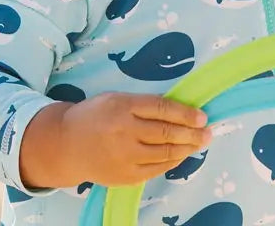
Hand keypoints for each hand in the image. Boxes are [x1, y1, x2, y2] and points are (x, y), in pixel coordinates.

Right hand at [62, 92, 212, 186]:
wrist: (66, 145)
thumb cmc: (95, 115)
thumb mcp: (116, 99)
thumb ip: (143, 104)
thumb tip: (177, 109)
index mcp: (123, 106)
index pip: (162, 109)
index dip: (185, 113)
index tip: (202, 116)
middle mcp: (125, 132)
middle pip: (166, 132)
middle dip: (192, 133)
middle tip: (208, 132)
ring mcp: (125, 156)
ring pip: (164, 153)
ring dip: (187, 148)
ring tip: (200, 142)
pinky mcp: (125, 176)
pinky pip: (155, 169)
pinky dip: (172, 161)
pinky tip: (182, 154)